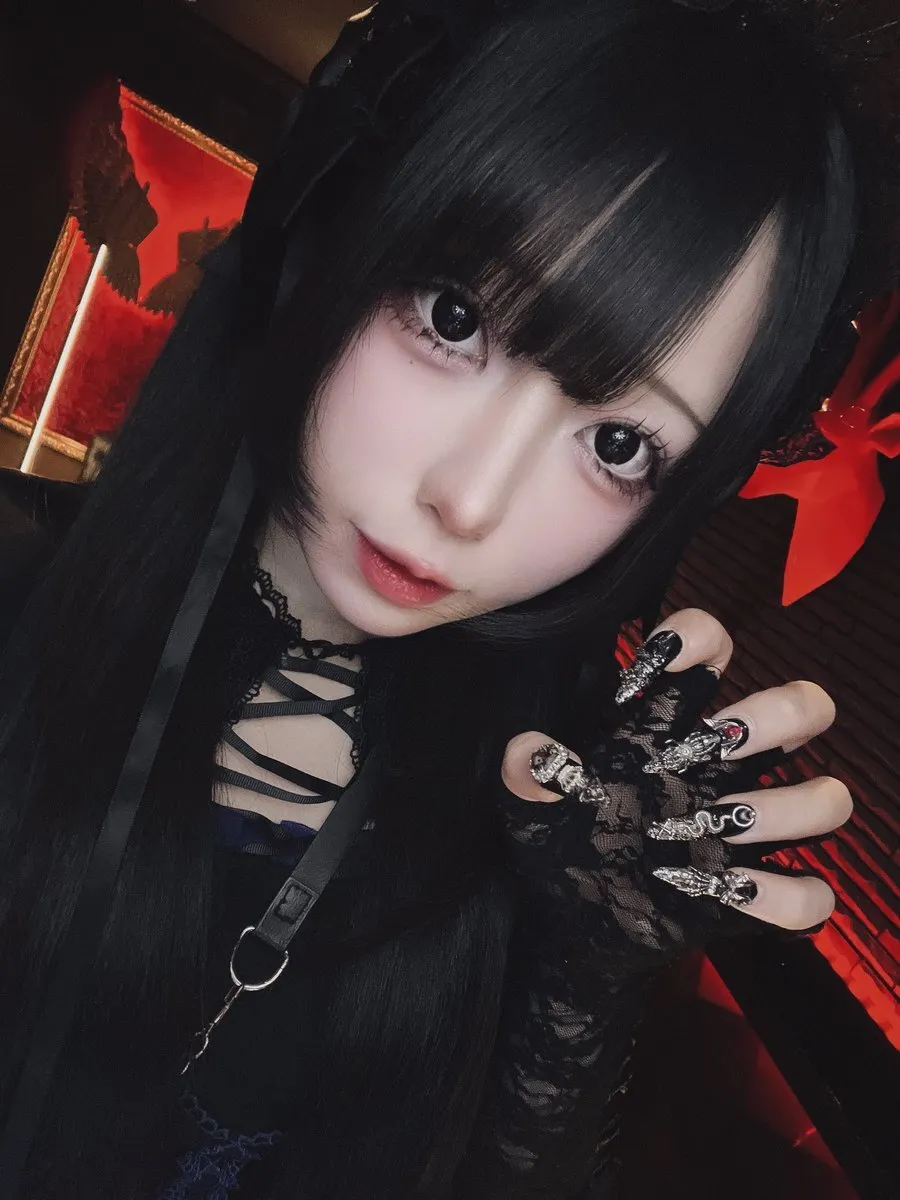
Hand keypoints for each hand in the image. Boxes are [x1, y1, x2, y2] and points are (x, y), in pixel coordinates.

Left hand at [498, 609, 850, 973]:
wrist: (568, 926)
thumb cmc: (558, 847)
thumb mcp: (530, 810)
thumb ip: (528, 776)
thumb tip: (533, 753)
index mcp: (667, 730)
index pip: (710, 648)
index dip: (700, 638)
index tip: (661, 660)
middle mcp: (718, 769)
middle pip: (798, 708)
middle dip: (776, 715)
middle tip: (716, 746)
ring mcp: (742, 831)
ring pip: (825, 800)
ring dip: (785, 809)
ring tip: (717, 826)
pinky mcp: (751, 899)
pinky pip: (811, 897)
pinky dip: (783, 896)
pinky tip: (728, 891)